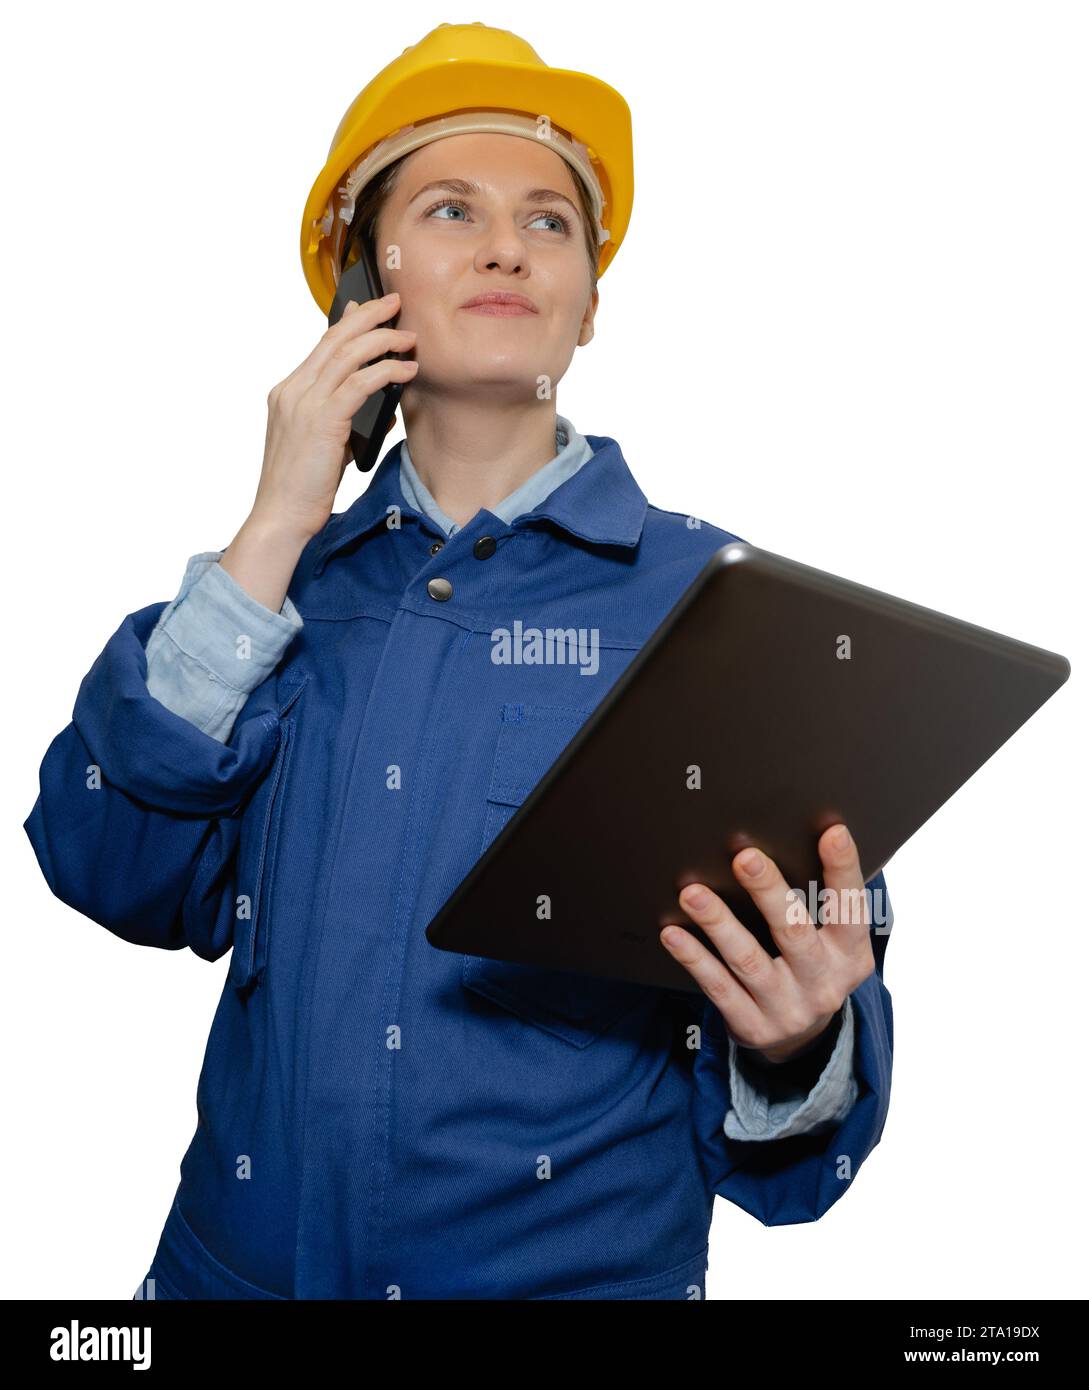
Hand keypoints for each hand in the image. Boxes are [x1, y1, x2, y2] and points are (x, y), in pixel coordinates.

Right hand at [250, 292, 418, 544]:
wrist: (281, 516)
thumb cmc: (303, 488)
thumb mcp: (328, 447)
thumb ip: (349, 421)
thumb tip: (385, 410)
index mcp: (288, 393)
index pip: (321, 345)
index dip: (349, 322)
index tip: (371, 308)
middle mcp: (292, 390)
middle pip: (335, 338)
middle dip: (368, 315)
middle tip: (395, 303)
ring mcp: (304, 403)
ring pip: (348, 354)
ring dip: (383, 340)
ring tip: (409, 338)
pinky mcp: (322, 420)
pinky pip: (359, 383)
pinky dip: (386, 372)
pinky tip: (406, 371)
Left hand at [660, 824, 874, 1063]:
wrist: (800, 1040)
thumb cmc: (810, 967)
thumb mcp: (831, 943)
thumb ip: (819, 903)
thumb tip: (790, 837)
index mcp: (850, 954)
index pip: (851, 908)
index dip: (843, 870)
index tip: (833, 832)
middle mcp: (823, 983)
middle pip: (794, 932)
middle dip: (769, 892)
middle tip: (744, 857)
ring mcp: (787, 1008)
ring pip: (749, 960)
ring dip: (719, 923)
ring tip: (692, 893)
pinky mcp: (752, 1026)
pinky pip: (718, 987)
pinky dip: (694, 958)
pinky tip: (673, 934)